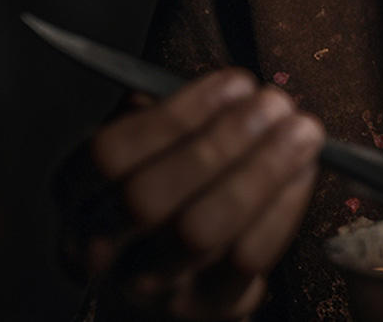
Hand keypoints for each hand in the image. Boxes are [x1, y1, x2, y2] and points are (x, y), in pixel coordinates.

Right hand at [72, 68, 324, 320]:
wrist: (169, 287)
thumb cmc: (166, 198)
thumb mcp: (148, 154)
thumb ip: (170, 121)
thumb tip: (230, 91)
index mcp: (79, 198)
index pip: (109, 155)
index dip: (176, 116)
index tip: (234, 83)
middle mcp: (102, 250)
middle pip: (151, 196)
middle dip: (221, 141)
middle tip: (273, 104)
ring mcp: (153, 287)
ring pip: (202, 230)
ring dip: (260, 170)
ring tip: (301, 131)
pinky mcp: (207, 307)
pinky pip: (247, 256)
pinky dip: (283, 206)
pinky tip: (303, 171)